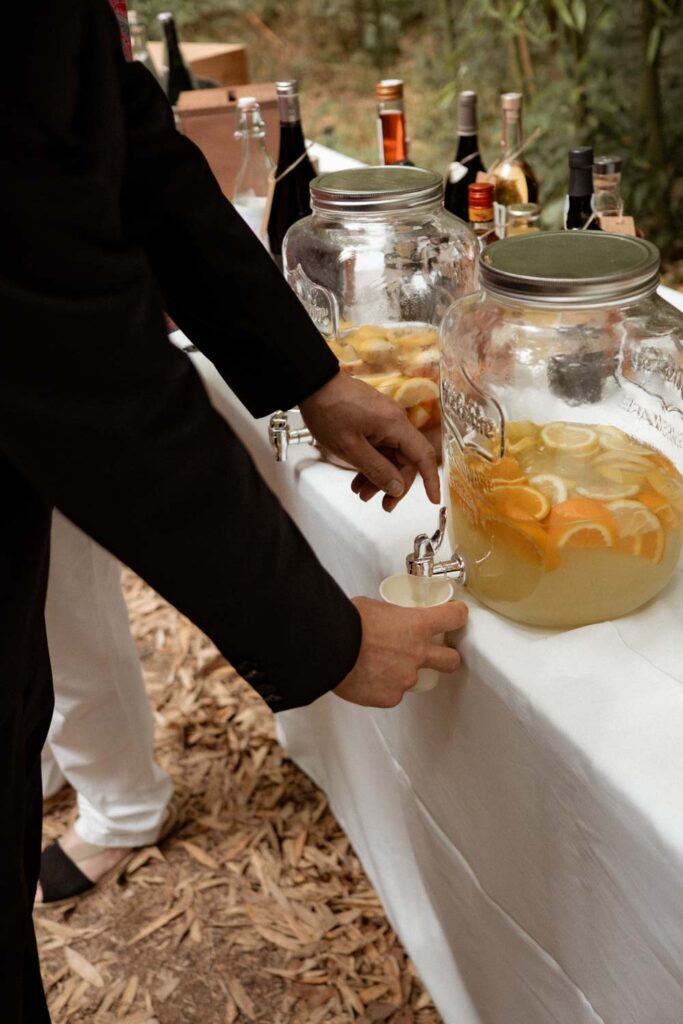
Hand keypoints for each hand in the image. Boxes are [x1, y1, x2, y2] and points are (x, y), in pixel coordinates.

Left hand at [299, 371, 439, 510]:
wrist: (313, 384)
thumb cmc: (330, 413)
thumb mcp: (351, 449)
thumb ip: (377, 470)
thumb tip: (398, 489)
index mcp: (396, 426)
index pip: (423, 456)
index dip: (430, 479)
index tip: (433, 500)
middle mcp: (395, 422)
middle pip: (405, 459)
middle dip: (394, 484)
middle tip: (383, 506)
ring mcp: (384, 420)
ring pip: (390, 455)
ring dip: (379, 476)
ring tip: (361, 494)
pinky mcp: (372, 420)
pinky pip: (379, 446)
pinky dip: (371, 463)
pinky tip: (357, 479)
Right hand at [333, 597, 467, 707]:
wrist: (328, 648)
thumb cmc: (347, 623)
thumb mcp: (374, 607)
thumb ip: (390, 616)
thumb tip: (387, 620)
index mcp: (417, 625)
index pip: (453, 617)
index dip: (457, 615)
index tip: (455, 616)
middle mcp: (418, 654)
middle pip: (451, 660)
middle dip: (447, 657)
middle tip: (436, 654)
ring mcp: (406, 678)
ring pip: (411, 679)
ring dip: (399, 672)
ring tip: (375, 665)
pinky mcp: (390, 697)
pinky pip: (390, 693)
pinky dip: (380, 687)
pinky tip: (365, 678)